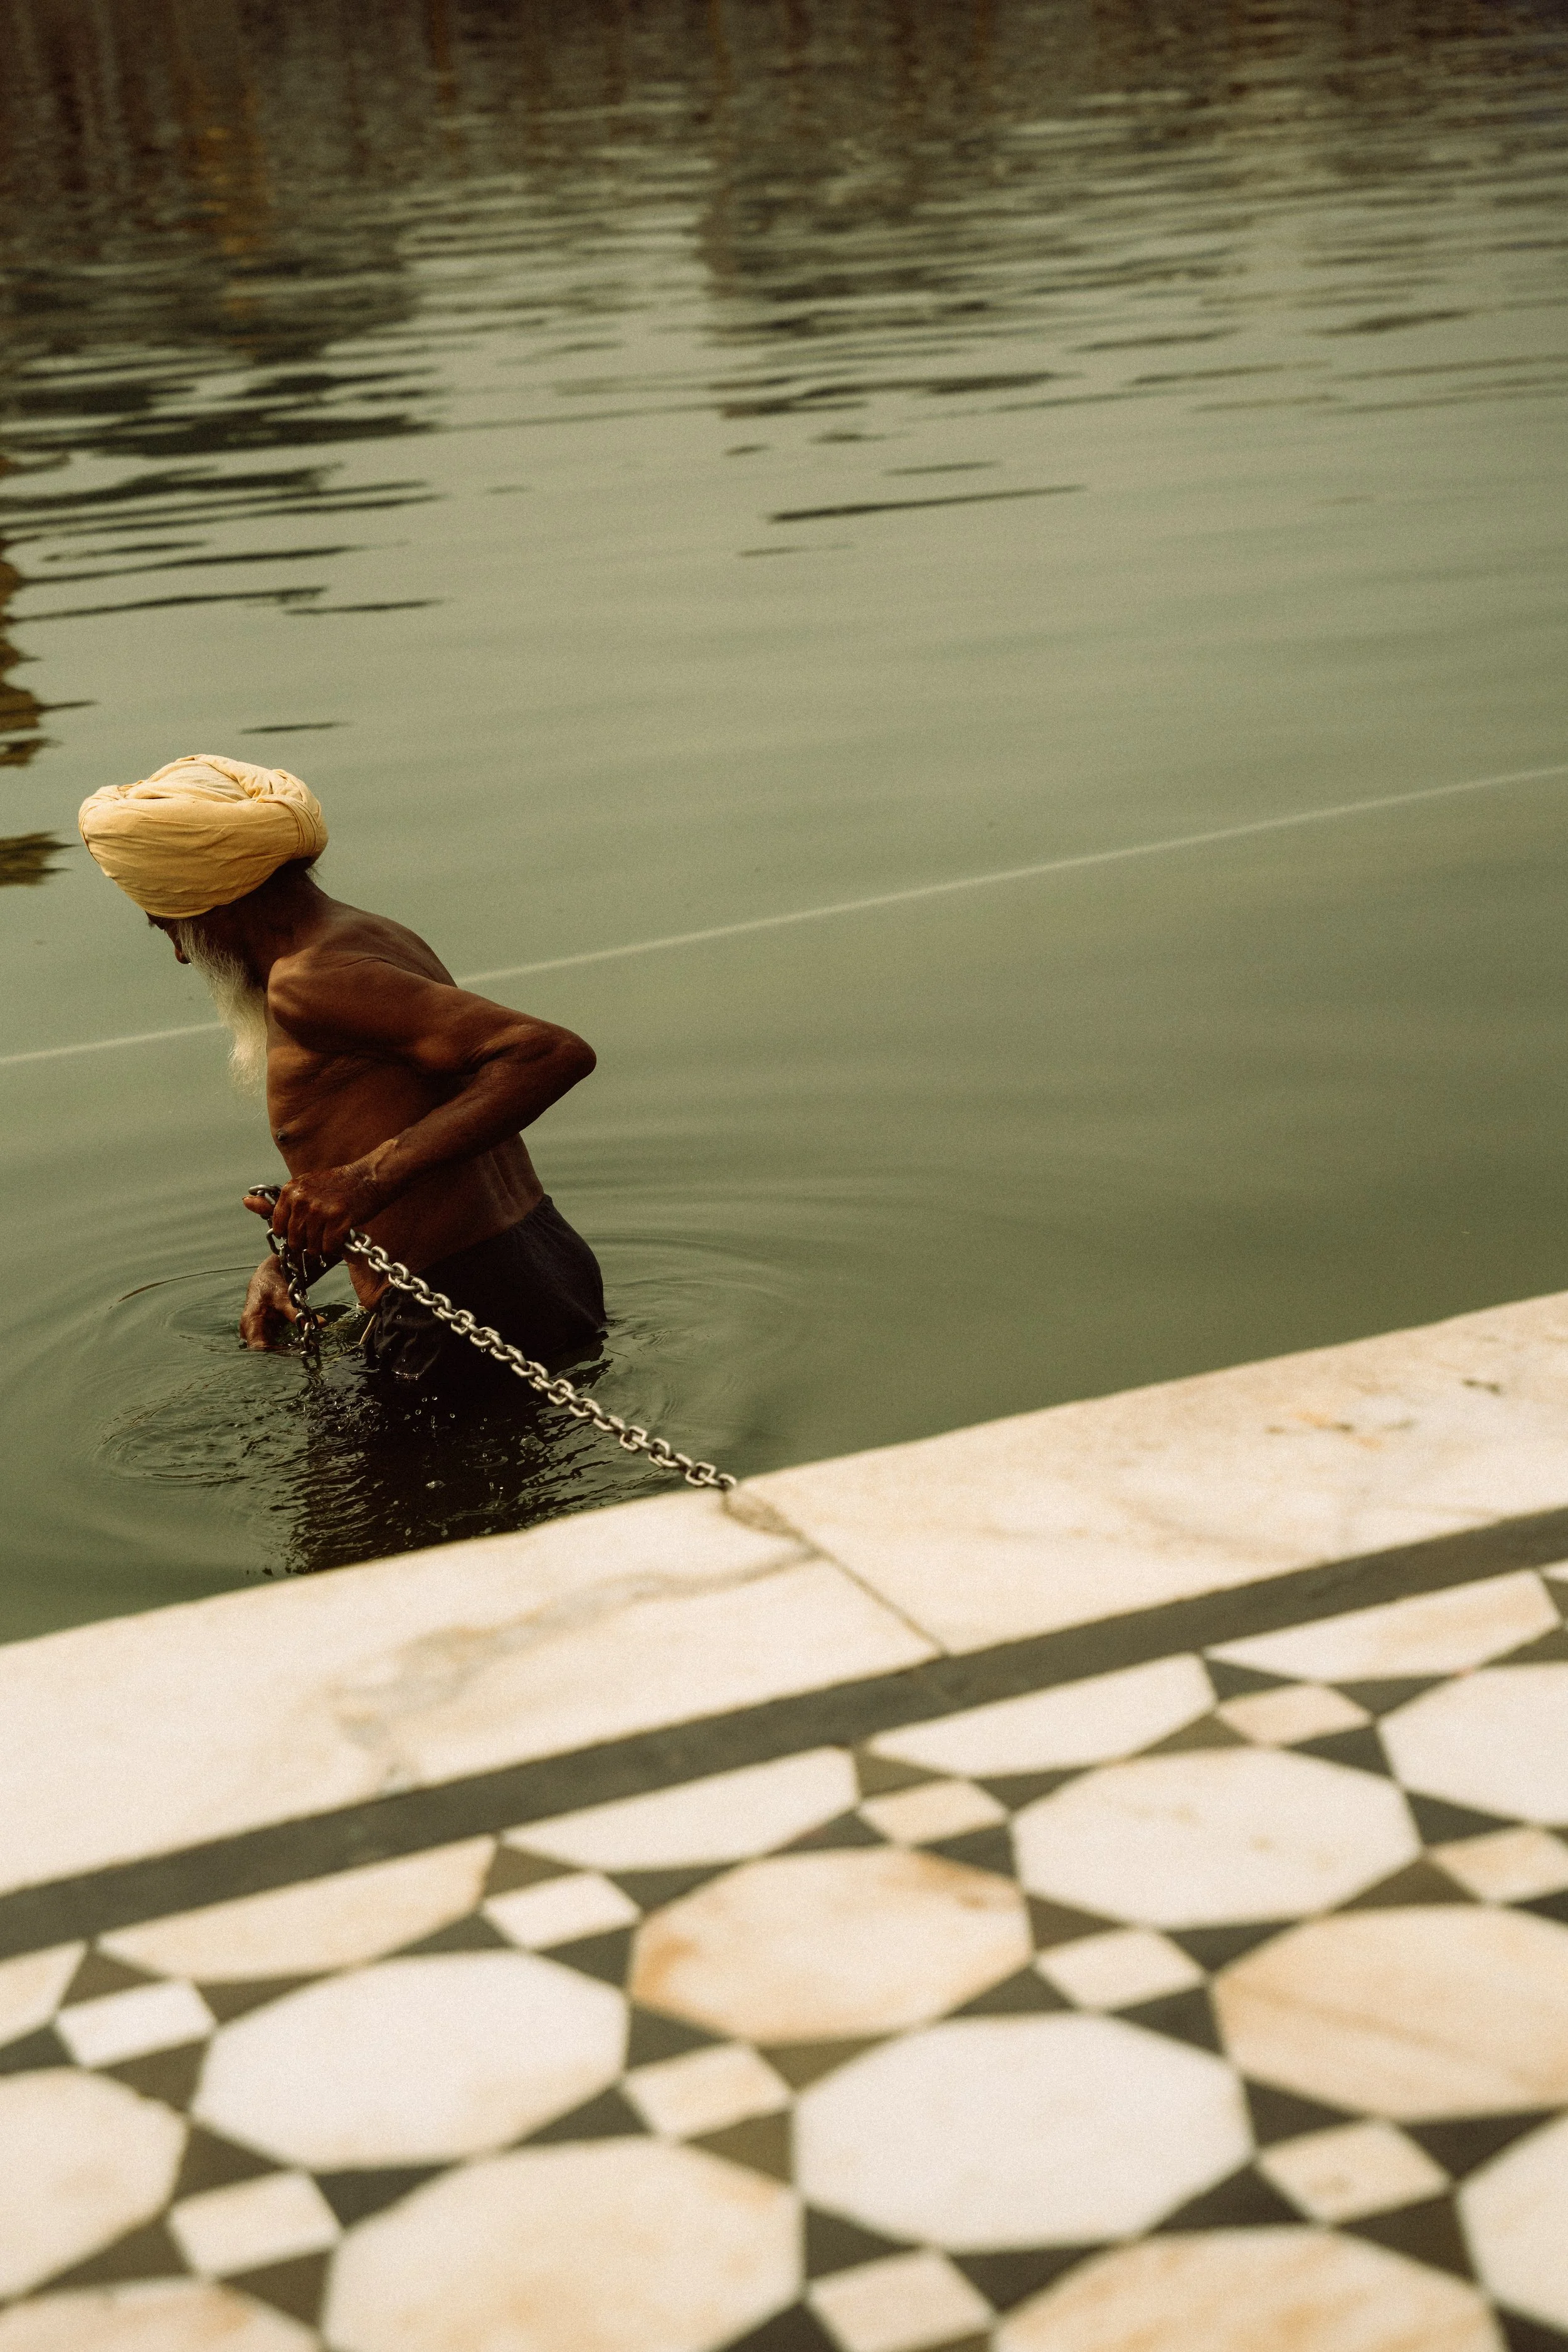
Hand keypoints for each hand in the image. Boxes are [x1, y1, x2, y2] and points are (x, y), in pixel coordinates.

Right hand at [240, 1256, 297, 1351]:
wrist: (265, 1276)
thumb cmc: (272, 1285)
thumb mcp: (285, 1299)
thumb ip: (300, 1314)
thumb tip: (322, 1325)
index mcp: (251, 1321)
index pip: (259, 1347)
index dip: (275, 1354)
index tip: (293, 1356)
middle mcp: (248, 1329)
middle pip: (263, 1350)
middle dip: (281, 1355)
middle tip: (301, 1356)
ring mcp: (253, 1331)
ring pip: (266, 1348)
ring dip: (281, 1352)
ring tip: (300, 1353)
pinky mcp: (260, 1331)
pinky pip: (269, 1343)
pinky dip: (281, 1346)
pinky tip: (295, 1348)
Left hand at [243, 1162, 383, 1260]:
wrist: (368, 1178)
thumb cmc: (336, 1185)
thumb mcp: (302, 1188)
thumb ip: (274, 1201)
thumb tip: (245, 1201)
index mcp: (290, 1192)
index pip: (279, 1228)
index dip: (292, 1233)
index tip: (306, 1227)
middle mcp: (301, 1200)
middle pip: (295, 1241)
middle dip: (309, 1241)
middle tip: (323, 1229)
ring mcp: (319, 1210)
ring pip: (312, 1247)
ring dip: (324, 1245)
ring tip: (333, 1230)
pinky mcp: (338, 1219)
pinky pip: (329, 1247)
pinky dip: (336, 1246)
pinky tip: (342, 1233)